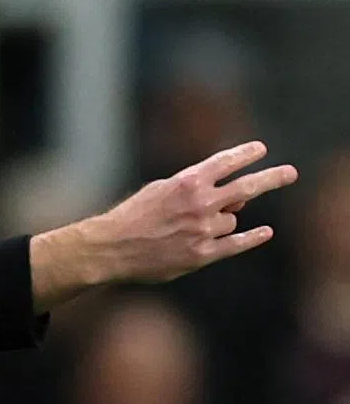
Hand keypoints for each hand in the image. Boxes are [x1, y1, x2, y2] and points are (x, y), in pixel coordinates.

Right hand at [91, 141, 297, 283]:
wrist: (113, 246)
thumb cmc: (133, 216)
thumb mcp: (158, 190)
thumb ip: (193, 190)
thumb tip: (230, 202)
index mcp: (186, 182)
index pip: (224, 163)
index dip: (245, 154)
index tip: (261, 149)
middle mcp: (200, 203)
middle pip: (246, 188)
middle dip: (271, 178)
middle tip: (290, 173)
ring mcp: (203, 230)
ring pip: (232, 221)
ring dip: (222, 220)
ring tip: (191, 227)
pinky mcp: (202, 254)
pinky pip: (235, 245)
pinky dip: (252, 238)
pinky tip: (265, 232)